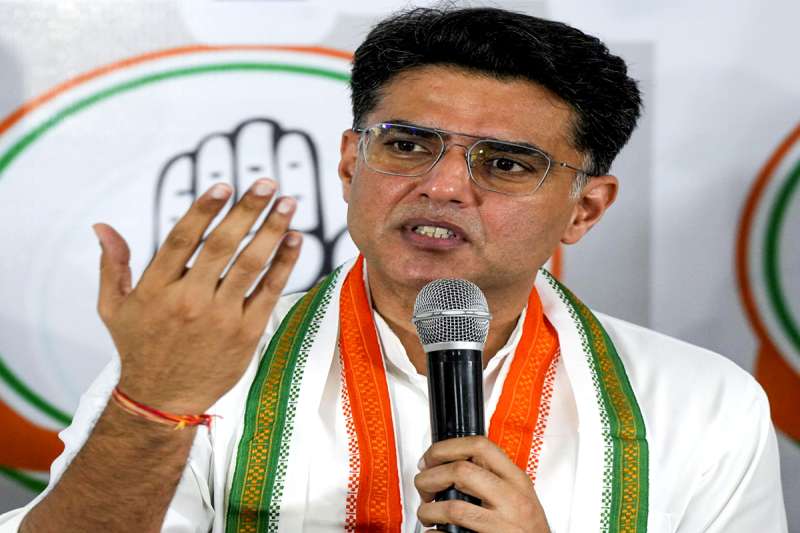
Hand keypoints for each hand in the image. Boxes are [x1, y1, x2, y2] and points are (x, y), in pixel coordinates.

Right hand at [94, 179, 300, 412]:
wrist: (162, 400)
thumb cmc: (139, 348)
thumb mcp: (114, 308)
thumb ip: (113, 265)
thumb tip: (102, 225)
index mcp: (156, 289)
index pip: (182, 238)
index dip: (205, 209)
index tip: (225, 186)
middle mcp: (188, 300)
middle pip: (222, 246)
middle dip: (247, 211)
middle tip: (267, 183)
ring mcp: (220, 318)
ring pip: (250, 265)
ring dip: (272, 230)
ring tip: (289, 204)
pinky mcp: (246, 334)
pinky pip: (269, 292)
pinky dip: (284, 264)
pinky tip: (294, 240)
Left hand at [415, 436, 549, 532]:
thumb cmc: (529, 529)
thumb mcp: (520, 494)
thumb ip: (494, 476)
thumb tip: (452, 463)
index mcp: (516, 480)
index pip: (480, 446)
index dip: (446, 448)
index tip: (430, 458)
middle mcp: (512, 500)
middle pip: (460, 471)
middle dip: (429, 478)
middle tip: (423, 487)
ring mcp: (503, 525)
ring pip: (452, 507)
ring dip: (428, 510)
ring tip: (427, 514)